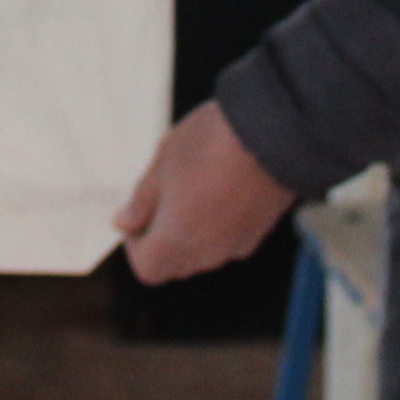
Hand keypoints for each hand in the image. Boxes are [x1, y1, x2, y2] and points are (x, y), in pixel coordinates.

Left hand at [113, 102, 295, 285]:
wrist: (276, 130)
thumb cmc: (210, 142)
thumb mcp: (163, 162)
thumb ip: (141, 201)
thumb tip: (123, 224)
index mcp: (176, 240)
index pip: (147, 269)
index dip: (135, 246)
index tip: (139, 214)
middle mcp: (208, 252)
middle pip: (175, 265)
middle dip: (162, 240)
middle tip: (164, 198)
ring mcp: (237, 245)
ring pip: (203, 255)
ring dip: (191, 235)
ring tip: (195, 187)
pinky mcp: (260, 232)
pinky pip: (229, 242)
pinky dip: (218, 227)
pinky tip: (222, 189)